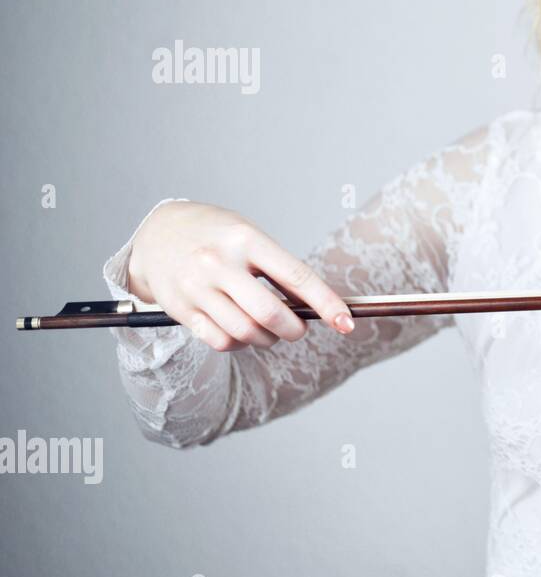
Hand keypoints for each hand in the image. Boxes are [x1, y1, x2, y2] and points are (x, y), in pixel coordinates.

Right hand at [126, 200, 354, 350]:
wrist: (157, 232)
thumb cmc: (215, 234)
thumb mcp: (249, 236)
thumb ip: (278, 268)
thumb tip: (314, 306)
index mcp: (245, 238)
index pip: (297, 277)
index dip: (326, 304)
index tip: (346, 322)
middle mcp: (219, 262)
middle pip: (271, 314)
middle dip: (294, 329)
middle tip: (297, 329)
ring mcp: (196, 287)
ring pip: (247, 333)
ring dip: (268, 339)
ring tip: (268, 330)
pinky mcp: (180, 310)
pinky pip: (221, 342)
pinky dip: (240, 344)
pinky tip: (241, 331)